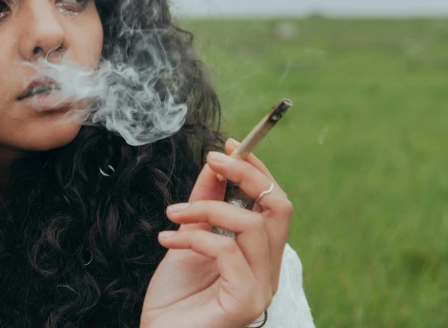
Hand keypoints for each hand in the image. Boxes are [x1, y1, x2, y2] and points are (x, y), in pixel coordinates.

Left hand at [140, 139, 292, 327]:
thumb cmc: (174, 295)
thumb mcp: (189, 236)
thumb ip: (205, 202)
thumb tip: (216, 163)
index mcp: (260, 254)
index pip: (275, 202)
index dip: (256, 169)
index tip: (228, 144)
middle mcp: (269, 271)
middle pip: (279, 207)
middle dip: (246, 174)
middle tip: (212, 159)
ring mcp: (261, 289)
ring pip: (252, 225)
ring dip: (206, 208)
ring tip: (173, 214)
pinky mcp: (245, 304)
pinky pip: (228, 252)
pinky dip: (196, 238)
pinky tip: (168, 242)